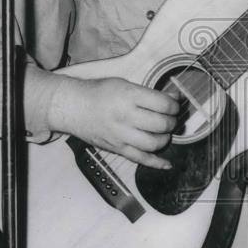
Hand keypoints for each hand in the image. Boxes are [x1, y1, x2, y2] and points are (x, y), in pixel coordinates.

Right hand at [49, 75, 178, 168]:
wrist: (73, 107)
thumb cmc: (98, 93)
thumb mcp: (124, 84)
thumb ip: (149, 93)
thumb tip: (173, 98)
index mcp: (128, 96)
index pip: (163, 104)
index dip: (174, 105)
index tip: (175, 104)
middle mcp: (125, 117)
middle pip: (161, 124)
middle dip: (172, 122)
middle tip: (170, 118)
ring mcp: (121, 135)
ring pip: (154, 144)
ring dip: (165, 139)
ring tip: (163, 132)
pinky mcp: (117, 149)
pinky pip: (140, 159)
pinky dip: (156, 163)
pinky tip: (167, 164)